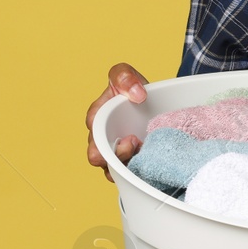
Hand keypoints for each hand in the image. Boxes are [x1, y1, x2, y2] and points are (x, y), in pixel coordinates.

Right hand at [85, 62, 149, 182]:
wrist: (153, 100)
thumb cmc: (132, 88)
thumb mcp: (125, 74)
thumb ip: (124, 77)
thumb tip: (137, 94)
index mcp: (96, 119)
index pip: (93, 136)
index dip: (105, 143)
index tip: (129, 138)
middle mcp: (102, 140)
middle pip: (100, 159)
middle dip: (116, 157)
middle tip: (136, 145)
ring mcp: (117, 153)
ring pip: (114, 171)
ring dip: (128, 166)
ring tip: (146, 154)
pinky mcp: (132, 162)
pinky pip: (131, 174)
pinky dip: (141, 172)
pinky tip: (154, 165)